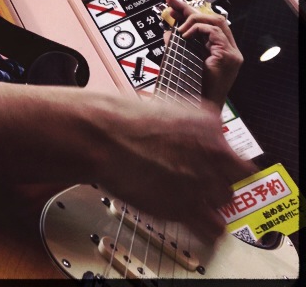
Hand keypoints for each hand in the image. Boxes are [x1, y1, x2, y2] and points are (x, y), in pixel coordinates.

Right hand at [97, 96, 255, 243]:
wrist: (104, 136)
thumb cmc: (122, 119)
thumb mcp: (164, 109)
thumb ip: (189, 128)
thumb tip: (192, 139)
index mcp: (209, 124)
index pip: (232, 150)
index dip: (219, 161)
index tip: (210, 166)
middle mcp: (213, 153)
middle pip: (233, 178)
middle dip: (215, 181)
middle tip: (195, 181)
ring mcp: (203, 180)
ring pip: (226, 203)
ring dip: (210, 203)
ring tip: (189, 200)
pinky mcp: (187, 207)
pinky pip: (214, 228)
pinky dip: (203, 227)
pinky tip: (190, 219)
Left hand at [165, 0, 242, 110]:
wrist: (200, 108)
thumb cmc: (193, 88)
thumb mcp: (182, 60)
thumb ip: (178, 45)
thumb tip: (168, 31)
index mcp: (219, 50)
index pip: (207, 23)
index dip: (189, 11)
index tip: (172, 3)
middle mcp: (229, 50)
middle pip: (213, 18)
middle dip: (190, 8)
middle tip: (171, 2)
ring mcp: (232, 53)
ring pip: (217, 21)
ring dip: (195, 20)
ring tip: (180, 28)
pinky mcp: (230, 57)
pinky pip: (215, 32)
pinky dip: (198, 30)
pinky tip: (186, 35)